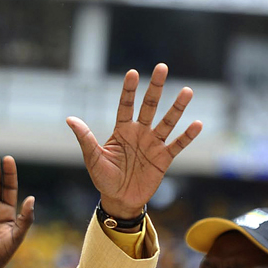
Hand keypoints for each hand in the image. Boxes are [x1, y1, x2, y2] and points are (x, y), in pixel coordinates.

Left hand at [67, 64, 199, 219]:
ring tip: (187, 90)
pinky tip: (197, 124)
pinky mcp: (164, 158)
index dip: (129, 90)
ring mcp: (153, 144)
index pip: (126, 105)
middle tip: (161, 67)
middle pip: (149, 106)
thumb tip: (69, 119)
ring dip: (177, 107)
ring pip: (167, 121)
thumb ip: (85, 138)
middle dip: (155, 87)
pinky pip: (177, 145)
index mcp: (122, 130)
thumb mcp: (92, 158)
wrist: (119, 200)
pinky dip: (187, 136)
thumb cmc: (104, 178)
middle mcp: (140, 133)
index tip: (132, 72)